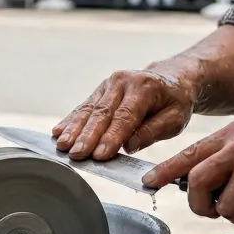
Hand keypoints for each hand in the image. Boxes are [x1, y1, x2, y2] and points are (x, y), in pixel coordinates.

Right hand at [52, 69, 193, 160]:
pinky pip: (83, 107)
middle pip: (102, 112)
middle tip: (76, 154)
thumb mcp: (175, 118)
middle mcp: (122, 82)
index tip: (99, 155)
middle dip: (87, 135)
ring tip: (61, 145)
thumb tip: (129, 146)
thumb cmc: (174, 102)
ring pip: (88, 109)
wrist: (171, 78)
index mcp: (144, 87)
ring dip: (73, 129)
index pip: (125, 116)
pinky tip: (57, 132)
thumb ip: (153, 131)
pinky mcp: (99, 91)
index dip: (111, 137)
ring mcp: (108, 84)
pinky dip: (70, 120)